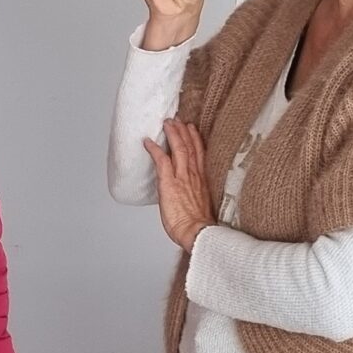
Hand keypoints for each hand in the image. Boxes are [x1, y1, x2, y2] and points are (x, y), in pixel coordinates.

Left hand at [143, 116, 215, 250]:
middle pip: (191, 148)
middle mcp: (194, 175)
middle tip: (180, 120)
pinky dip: (155, 149)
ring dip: (173, 134)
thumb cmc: (201, 226)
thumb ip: (200, 197)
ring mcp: (182, 177)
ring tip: (168, 122)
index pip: (201, 155)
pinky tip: (148, 142)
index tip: (193, 130)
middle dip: (185, 132)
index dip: (197, 141)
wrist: (199, 232)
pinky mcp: (169, 182)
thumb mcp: (205, 208)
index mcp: (204, 181)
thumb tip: (195, 199)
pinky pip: (161, 160)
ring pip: (179, 149)